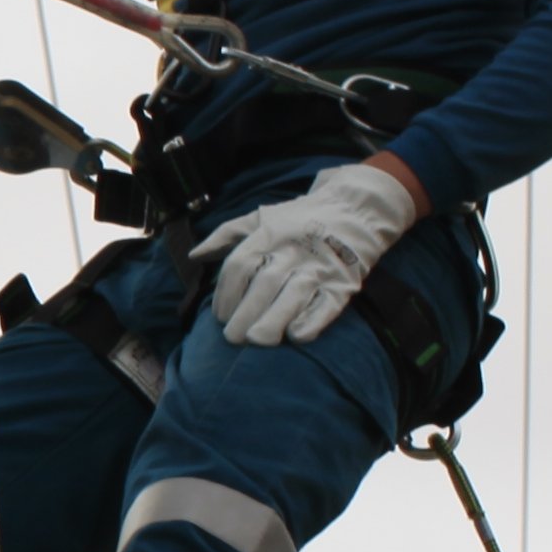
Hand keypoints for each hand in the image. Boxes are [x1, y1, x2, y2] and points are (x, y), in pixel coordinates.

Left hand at [187, 157, 420, 347]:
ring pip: (293, 296)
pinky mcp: (343, 283)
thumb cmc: (299, 220)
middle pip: (264, 284)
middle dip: (244, 314)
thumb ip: (226, 235)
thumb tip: (195, 255)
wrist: (356, 210)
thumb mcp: (260, 218)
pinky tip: (295, 336)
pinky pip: (326, 306)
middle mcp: (293, 251)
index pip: (240, 265)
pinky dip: (311, 322)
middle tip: (232, 337)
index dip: (225, 293)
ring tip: (255, 340)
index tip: (219, 315)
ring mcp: (320, 267)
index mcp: (270, 235)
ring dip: (272, 321)